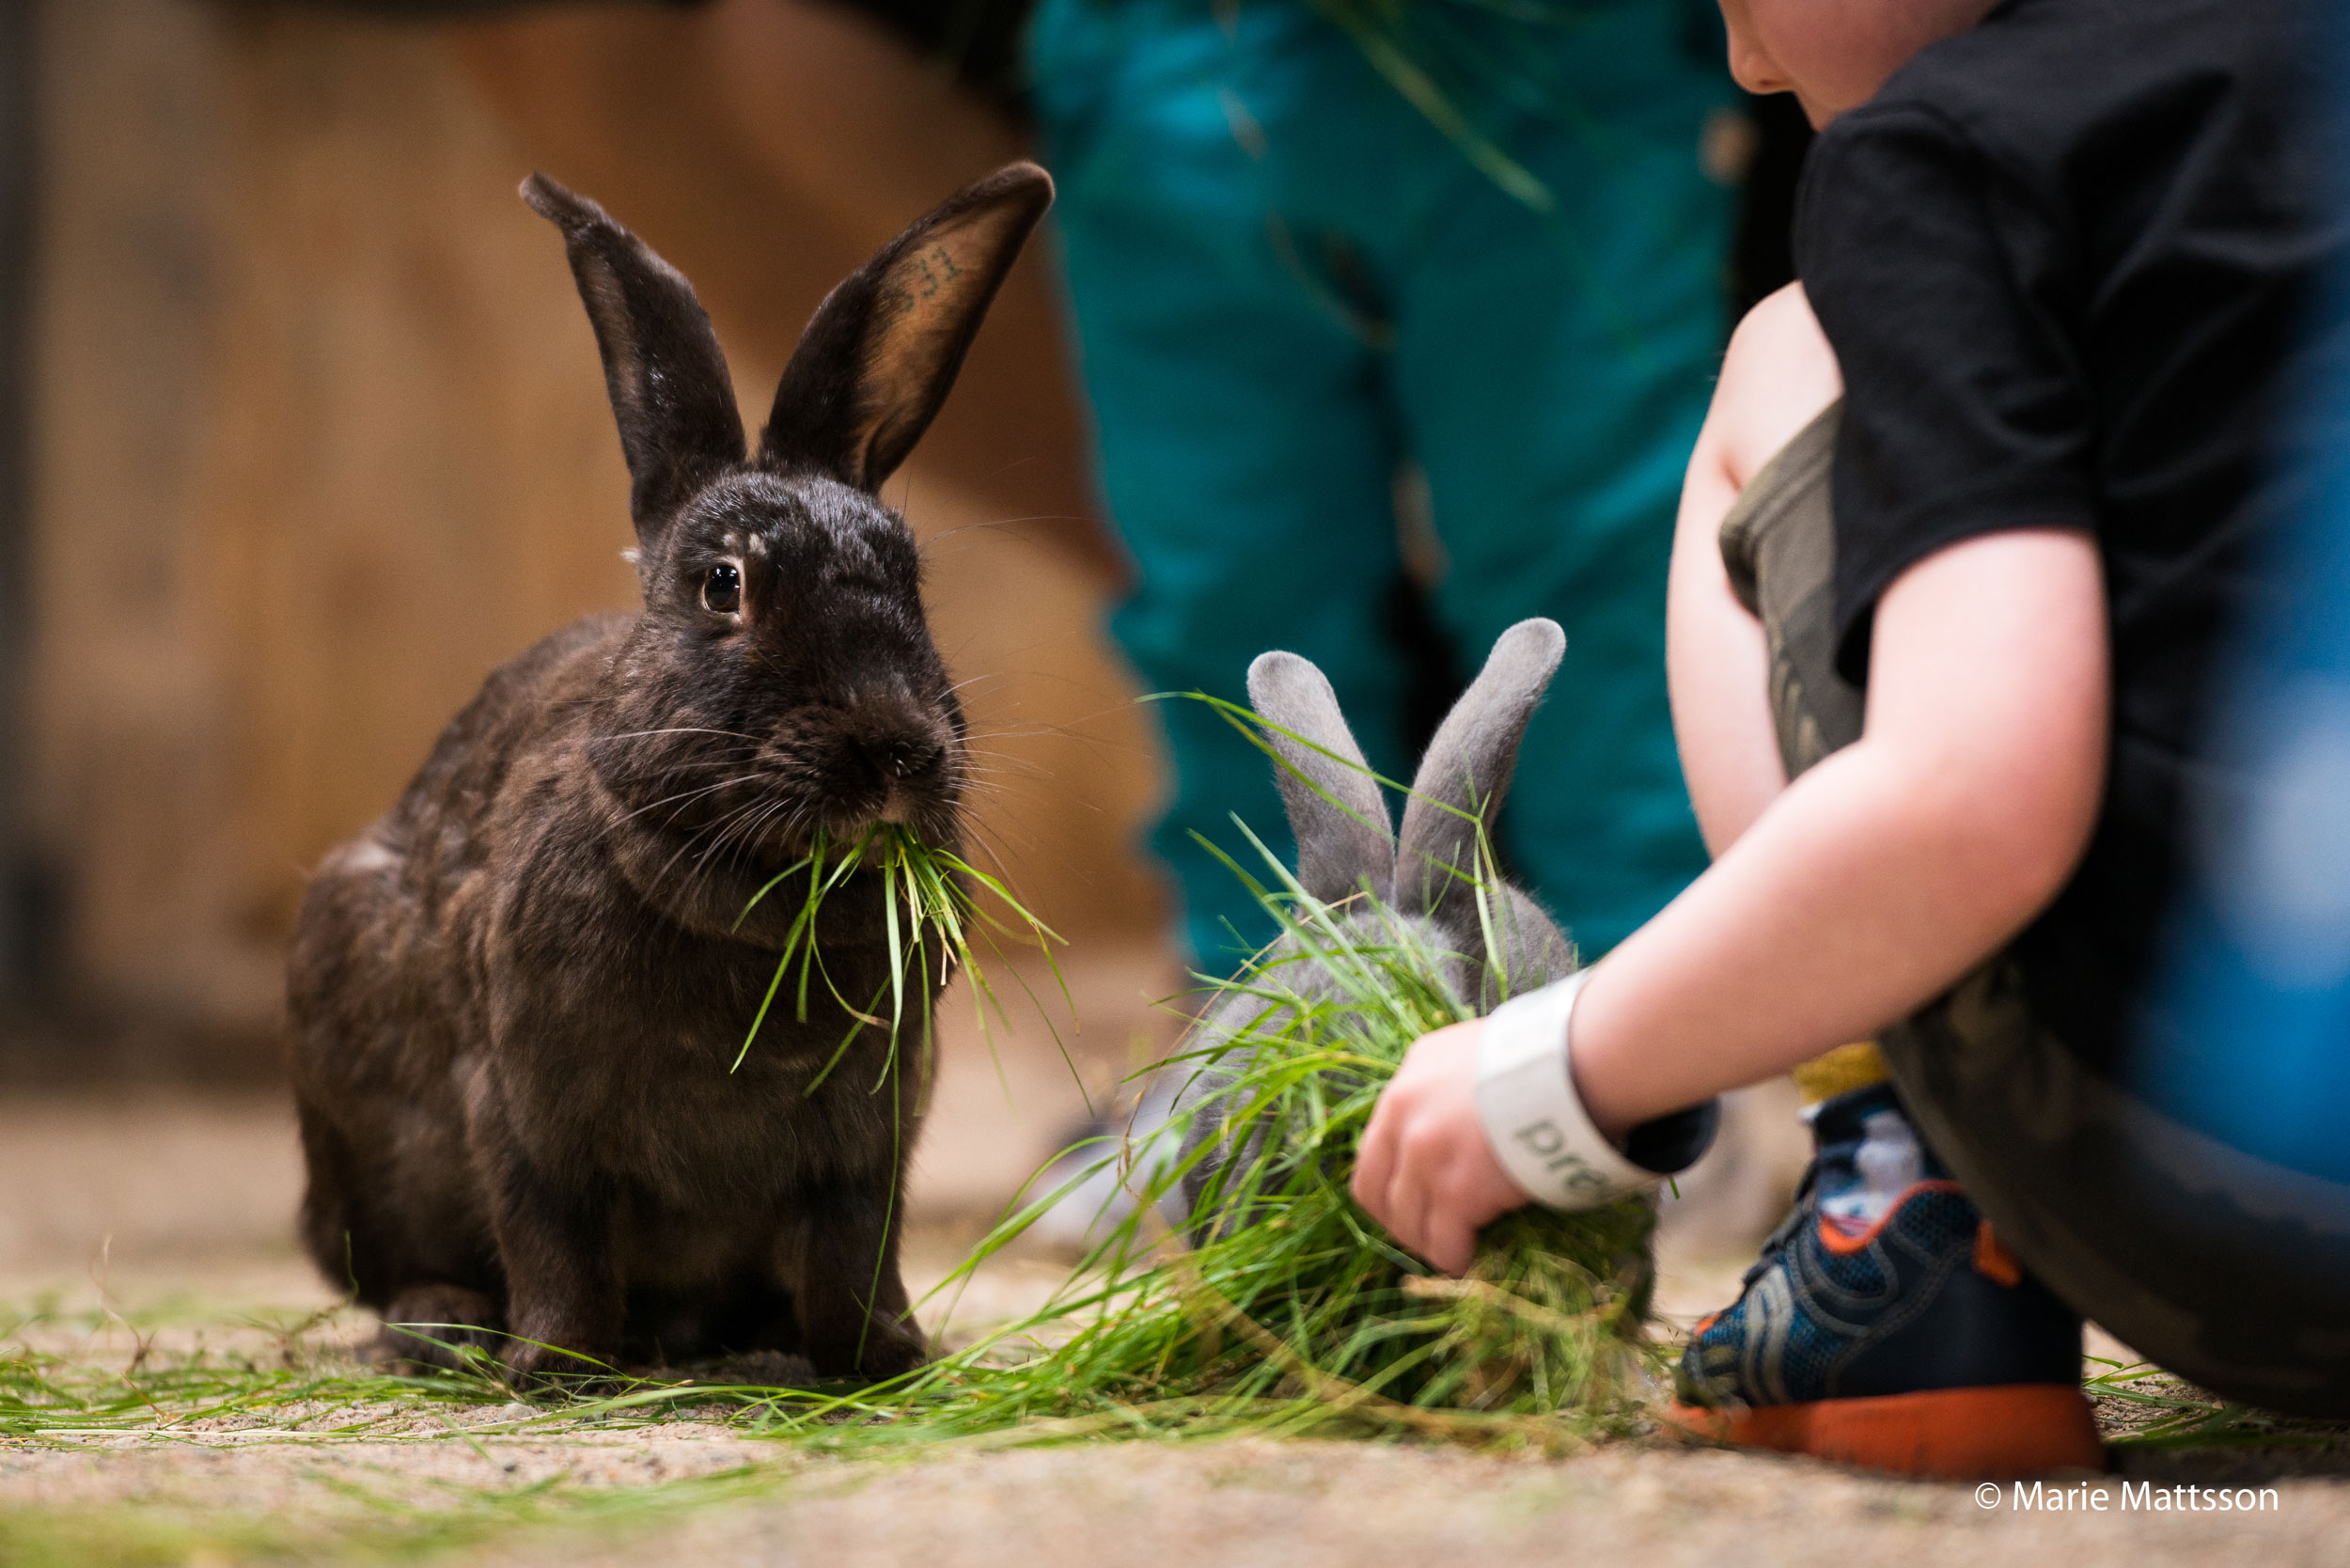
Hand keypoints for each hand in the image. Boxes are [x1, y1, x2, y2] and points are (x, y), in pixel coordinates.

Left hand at [1350, 1019, 1531, 1274]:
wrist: (1571, 1066)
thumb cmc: (1535, 1059)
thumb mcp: (1468, 1056)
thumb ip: (1445, 1087)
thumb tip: (1454, 1113)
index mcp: (1405, 1088)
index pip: (1371, 1153)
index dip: (1387, 1186)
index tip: (1407, 1202)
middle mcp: (1403, 1121)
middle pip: (1378, 1193)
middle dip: (1399, 1220)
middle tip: (1426, 1233)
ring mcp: (1426, 1157)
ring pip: (1408, 1223)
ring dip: (1428, 1242)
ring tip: (1452, 1249)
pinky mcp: (1457, 1190)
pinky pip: (1443, 1243)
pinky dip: (1454, 1257)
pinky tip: (1468, 1260)